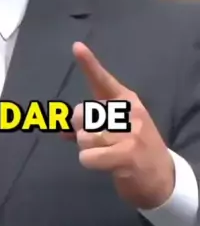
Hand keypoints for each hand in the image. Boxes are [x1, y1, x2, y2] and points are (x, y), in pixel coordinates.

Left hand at [65, 41, 174, 209]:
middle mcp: (129, 113)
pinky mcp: (127, 155)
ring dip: (87, 149)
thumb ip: (89, 125)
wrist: (162, 178)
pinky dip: (89, 162)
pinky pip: (87, 156)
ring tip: (107, 154)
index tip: (76, 47)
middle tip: (101, 142)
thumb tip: (62, 127)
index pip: (103, 81)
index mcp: (127, 102)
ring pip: (83, 137)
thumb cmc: (134, 150)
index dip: (89, 64)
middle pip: (82, 114)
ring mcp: (130, 133)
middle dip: (82, 130)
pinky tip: (106, 165)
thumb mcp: (116, 131)